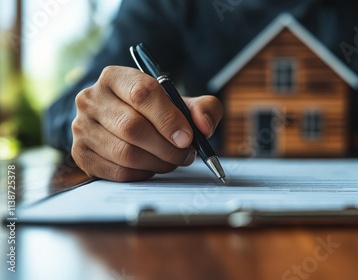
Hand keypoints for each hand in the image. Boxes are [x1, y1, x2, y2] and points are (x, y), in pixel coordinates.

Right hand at [71, 66, 222, 180]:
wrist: (128, 124)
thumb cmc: (158, 112)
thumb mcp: (183, 103)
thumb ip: (204, 108)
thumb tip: (204, 126)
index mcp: (115, 77)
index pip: (142, 93)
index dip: (168, 118)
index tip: (188, 137)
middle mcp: (91, 99)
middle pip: (132, 127)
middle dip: (167, 147)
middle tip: (186, 154)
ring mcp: (81, 127)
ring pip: (125, 153)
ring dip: (157, 163)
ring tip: (173, 160)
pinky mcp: (81, 153)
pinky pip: (117, 172)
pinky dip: (142, 174)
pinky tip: (153, 167)